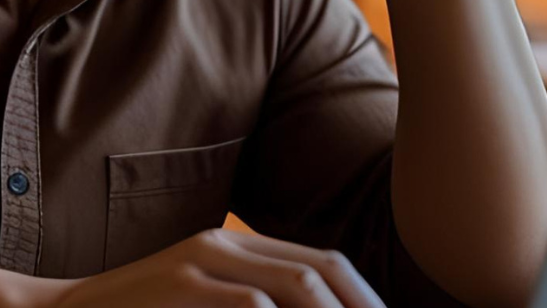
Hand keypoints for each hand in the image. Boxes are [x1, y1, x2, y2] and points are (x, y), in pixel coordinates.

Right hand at [38, 228, 385, 307]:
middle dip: (361, 307)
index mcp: (236, 246)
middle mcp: (225, 244)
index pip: (325, 263)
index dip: (364, 298)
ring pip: (296, 285)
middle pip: (321, 269)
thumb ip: (248, 302)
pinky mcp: (182, 285)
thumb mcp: (202, 303)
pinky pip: (253, 306)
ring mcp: (202, 262)